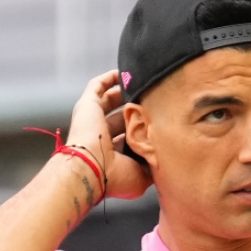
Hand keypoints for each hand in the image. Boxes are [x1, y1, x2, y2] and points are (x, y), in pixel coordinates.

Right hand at [67, 70, 152, 201]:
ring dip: (126, 91)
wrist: (90, 170)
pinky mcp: (86, 106)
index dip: (143, 130)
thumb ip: (152, 164)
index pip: (129, 138)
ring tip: (146, 82)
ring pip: (110, 100)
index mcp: (112, 155)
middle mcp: (101, 137)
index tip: (163, 121)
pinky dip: (110, 78)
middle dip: (138, 109)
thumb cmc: (114, 177)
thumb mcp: (141, 177)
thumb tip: (163, 157)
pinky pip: (97, 85)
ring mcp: (92, 120)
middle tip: (158, 99)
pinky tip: (126, 72)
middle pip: (122, 117)